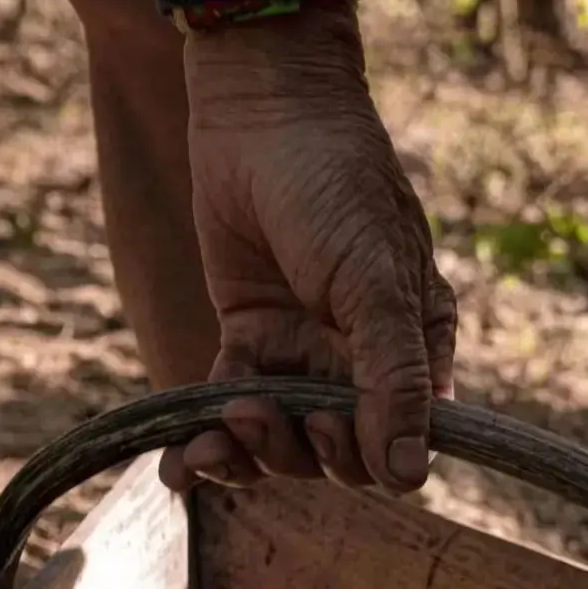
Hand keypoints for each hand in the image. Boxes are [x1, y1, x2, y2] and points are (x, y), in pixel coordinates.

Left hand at [158, 2, 455, 495]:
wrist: (261, 111)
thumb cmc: (336, 185)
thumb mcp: (373, 281)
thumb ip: (393, 378)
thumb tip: (410, 477)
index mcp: (412, 347)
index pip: (395, 440)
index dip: (359, 453)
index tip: (323, 422)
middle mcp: (359, 360)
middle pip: (332, 450)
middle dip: (294, 448)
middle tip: (258, 413)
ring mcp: (301, 353)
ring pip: (278, 439)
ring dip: (246, 449)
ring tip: (218, 430)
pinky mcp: (248, 341)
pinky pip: (229, 408)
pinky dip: (204, 440)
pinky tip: (176, 466)